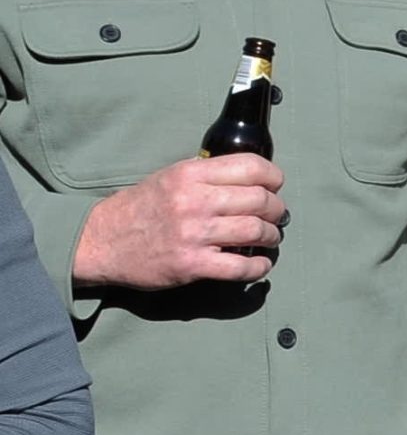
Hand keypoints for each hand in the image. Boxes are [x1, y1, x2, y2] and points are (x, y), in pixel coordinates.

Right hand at [71, 155, 284, 289]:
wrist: (101, 241)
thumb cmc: (140, 208)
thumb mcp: (169, 177)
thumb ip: (206, 174)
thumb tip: (250, 175)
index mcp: (189, 175)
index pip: (250, 167)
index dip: (273, 178)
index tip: (276, 187)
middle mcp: (193, 201)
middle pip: (260, 200)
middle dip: (277, 209)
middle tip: (276, 216)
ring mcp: (194, 234)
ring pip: (256, 231)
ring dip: (271, 237)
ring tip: (268, 238)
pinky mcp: (192, 264)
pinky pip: (241, 267)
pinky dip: (259, 267)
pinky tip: (260, 264)